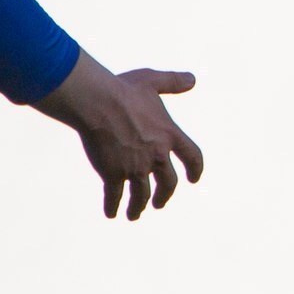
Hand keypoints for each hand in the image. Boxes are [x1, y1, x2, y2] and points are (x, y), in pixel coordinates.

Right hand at [37, 53, 202, 220]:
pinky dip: (113, 206)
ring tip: (135, 214)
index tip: (193, 179)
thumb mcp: (153, 80)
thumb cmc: (124, 89)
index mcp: (170, 135)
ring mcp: (136, 167)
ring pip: (142, 195)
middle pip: (168, 183)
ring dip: (138, 207)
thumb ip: (173, 82)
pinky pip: (115, 196)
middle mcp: (157, 155)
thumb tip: (192, 79)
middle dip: (164, 196)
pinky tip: (111, 213)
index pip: (193, 157)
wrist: (98, 102)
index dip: (195, 169)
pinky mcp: (114, 174)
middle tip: (159, 203)